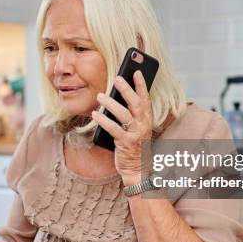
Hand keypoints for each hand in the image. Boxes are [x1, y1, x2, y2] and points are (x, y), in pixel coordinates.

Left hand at [92, 70, 152, 185]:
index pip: (145, 98)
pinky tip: (95, 114)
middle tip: (116, 78)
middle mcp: (143, 125)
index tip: (137, 72)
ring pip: (123, 114)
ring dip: (110, 103)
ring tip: (100, 95)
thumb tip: (117, 96)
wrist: (137, 169)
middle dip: (126, 89)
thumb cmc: (134, 145)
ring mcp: (135, 134)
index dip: (142, 85)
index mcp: (147, 119)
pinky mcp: (126, 143)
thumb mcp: (136, 128)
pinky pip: (113, 129)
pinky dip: (103, 120)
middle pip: (135, 103)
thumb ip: (130, 114)